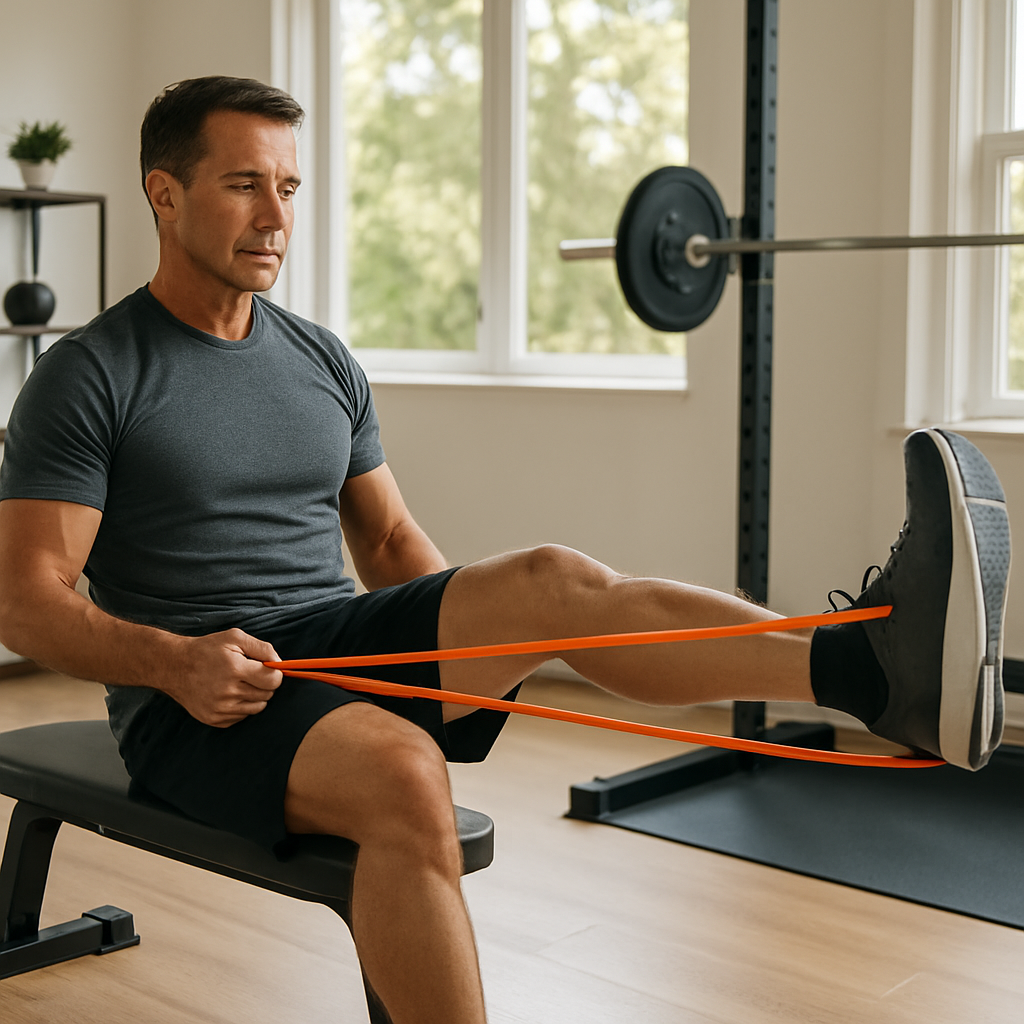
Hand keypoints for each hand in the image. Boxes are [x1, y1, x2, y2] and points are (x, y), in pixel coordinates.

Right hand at [163, 628, 283, 727]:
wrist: (174, 666)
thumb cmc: (207, 649)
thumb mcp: (235, 638)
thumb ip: (262, 648)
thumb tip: (280, 663)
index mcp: (235, 669)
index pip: (273, 680)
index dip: (274, 673)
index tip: (267, 668)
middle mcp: (227, 692)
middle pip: (267, 695)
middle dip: (264, 684)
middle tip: (250, 674)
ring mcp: (219, 709)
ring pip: (257, 708)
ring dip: (255, 696)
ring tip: (240, 683)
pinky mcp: (213, 719)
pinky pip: (242, 717)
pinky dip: (241, 706)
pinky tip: (229, 694)